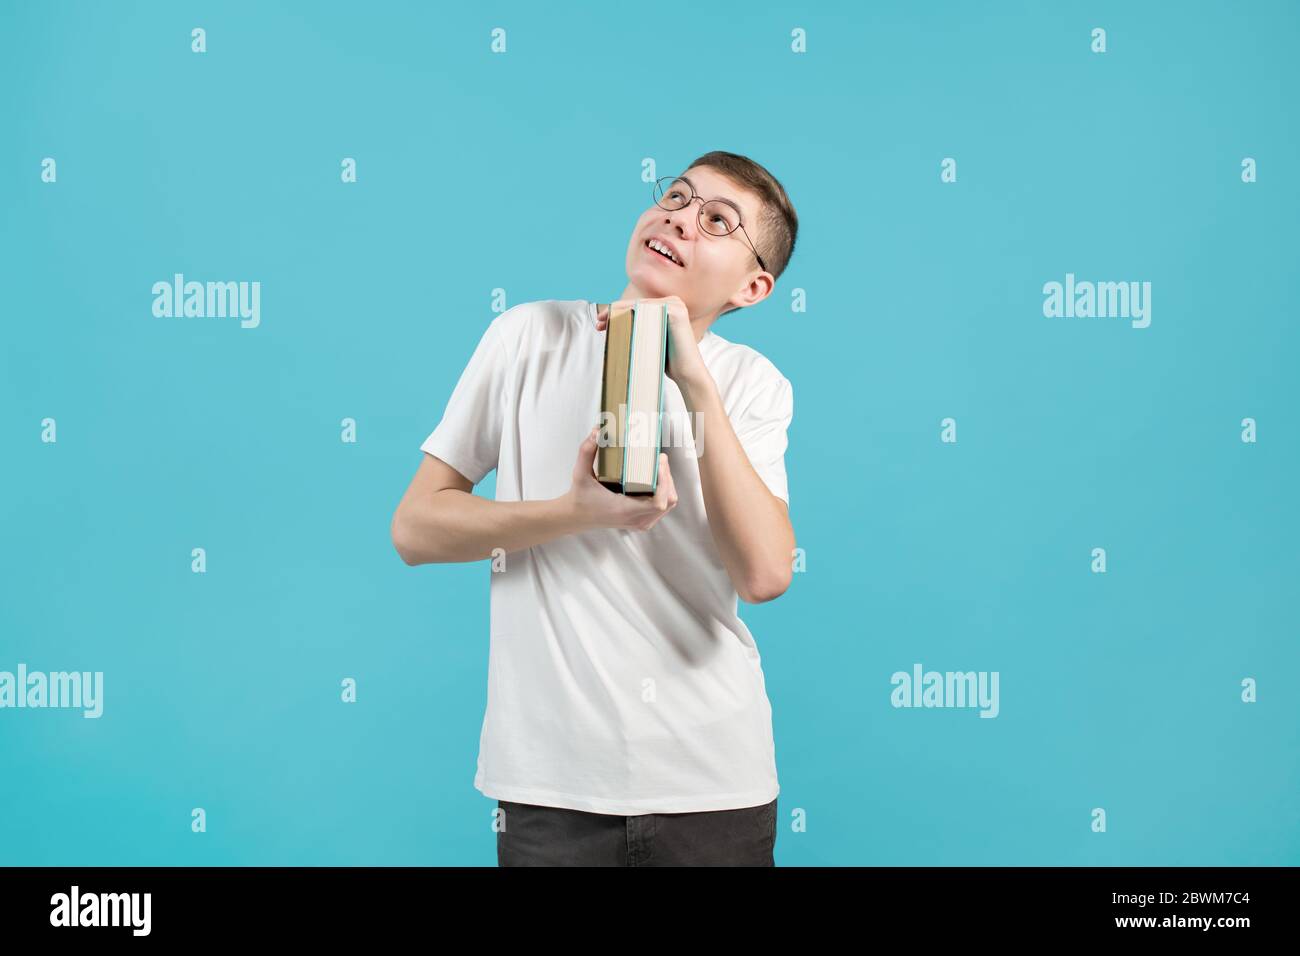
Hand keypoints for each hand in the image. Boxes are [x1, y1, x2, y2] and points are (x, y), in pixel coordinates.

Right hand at [563, 426, 677, 531]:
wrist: (576, 516)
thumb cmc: (580, 496)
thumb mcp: (580, 473)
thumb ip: (586, 451)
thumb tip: (598, 430)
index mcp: (624, 510)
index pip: (658, 502)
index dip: (664, 481)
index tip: (659, 462)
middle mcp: (635, 519)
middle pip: (668, 500)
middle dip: (668, 477)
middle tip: (659, 458)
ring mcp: (640, 523)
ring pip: (668, 504)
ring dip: (668, 484)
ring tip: (659, 466)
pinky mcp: (642, 521)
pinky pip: (663, 507)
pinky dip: (665, 492)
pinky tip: (657, 478)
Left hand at [595, 296, 707, 389]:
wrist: (687, 374)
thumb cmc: (667, 360)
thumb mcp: (649, 340)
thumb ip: (638, 329)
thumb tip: (611, 325)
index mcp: (668, 307)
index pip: (637, 307)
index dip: (617, 313)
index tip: (601, 323)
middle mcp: (673, 302)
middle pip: (636, 305)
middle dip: (614, 312)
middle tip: (598, 322)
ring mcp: (675, 304)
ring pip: (639, 306)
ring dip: (618, 313)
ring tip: (603, 324)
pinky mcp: (675, 311)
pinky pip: (646, 311)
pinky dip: (630, 315)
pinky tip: (616, 323)